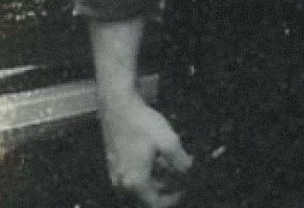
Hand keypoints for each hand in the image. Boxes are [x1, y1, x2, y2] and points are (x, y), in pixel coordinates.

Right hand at [98, 92, 191, 206]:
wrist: (118, 106)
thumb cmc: (142, 124)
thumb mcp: (168, 142)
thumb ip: (181, 161)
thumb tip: (189, 171)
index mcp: (135, 182)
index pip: (156, 203)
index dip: (174, 198)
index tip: (186, 186)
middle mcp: (122, 183)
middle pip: (149, 194)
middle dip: (168, 184)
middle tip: (183, 170)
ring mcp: (115, 173)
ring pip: (141, 183)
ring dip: (159, 175)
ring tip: (174, 160)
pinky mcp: (113, 163)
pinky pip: (134, 174)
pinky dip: (148, 169)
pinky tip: (159, 154)